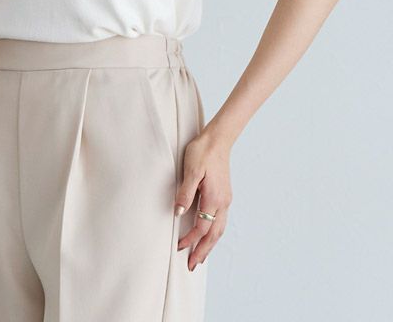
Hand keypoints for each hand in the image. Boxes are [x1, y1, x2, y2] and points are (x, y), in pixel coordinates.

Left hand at [174, 131, 232, 270]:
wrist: (218, 139)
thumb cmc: (202, 152)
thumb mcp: (191, 171)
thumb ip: (185, 193)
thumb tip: (178, 213)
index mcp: (214, 198)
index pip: (201, 227)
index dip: (190, 239)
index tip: (178, 247)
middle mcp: (223, 202)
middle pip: (214, 234)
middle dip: (203, 251)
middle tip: (193, 266)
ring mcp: (226, 199)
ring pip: (219, 229)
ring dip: (210, 244)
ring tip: (202, 256)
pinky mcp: (225, 194)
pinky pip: (221, 220)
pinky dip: (215, 232)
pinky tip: (210, 234)